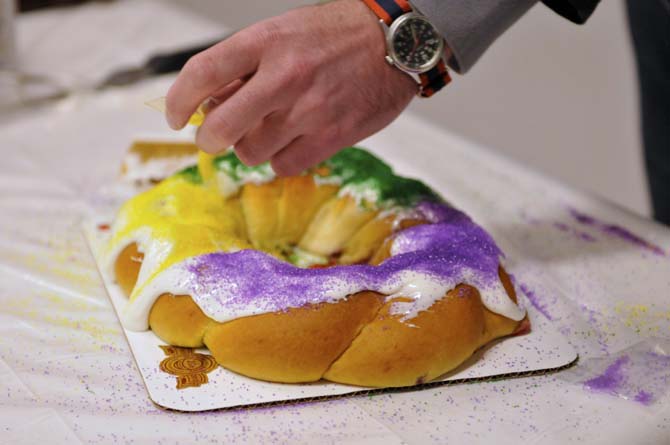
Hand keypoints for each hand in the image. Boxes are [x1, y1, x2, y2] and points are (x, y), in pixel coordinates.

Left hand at [165, 0, 416, 175]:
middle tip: (213, 138)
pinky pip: (284, 166)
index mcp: (266, 41)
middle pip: (221, 127)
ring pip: (252, 152)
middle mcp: (284, 76)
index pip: (202, 73)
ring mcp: (309, 110)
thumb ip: (246, 67)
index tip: (174, 117)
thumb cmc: (336, 36)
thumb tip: (208, 104)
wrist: (395, 42)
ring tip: (268, 131)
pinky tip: (292, 142)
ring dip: (251, 147)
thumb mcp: (283, 33)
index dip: (177, 100)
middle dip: (209, 139)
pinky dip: (280, 160)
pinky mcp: (333, 136)